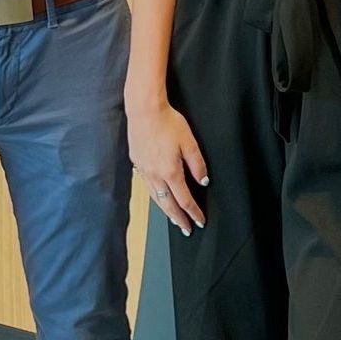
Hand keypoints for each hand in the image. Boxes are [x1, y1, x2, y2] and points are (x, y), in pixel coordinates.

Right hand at [127, 99, 207, 234]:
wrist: (144, 110)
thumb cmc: (167, 122)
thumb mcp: (189, 141)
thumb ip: (197, 164)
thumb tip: (203, 180)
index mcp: (170, 171)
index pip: (185, 199)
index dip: (193, 212)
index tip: (199, 221)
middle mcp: (155, 175)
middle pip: (168, 204)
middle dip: (179, 218)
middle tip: (186, 229)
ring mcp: (144, 170)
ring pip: (156, 198)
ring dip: (166, 211)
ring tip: (174, 219)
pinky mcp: (137, 163)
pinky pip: (147, 187)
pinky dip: (155, 197)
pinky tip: (158, 197)